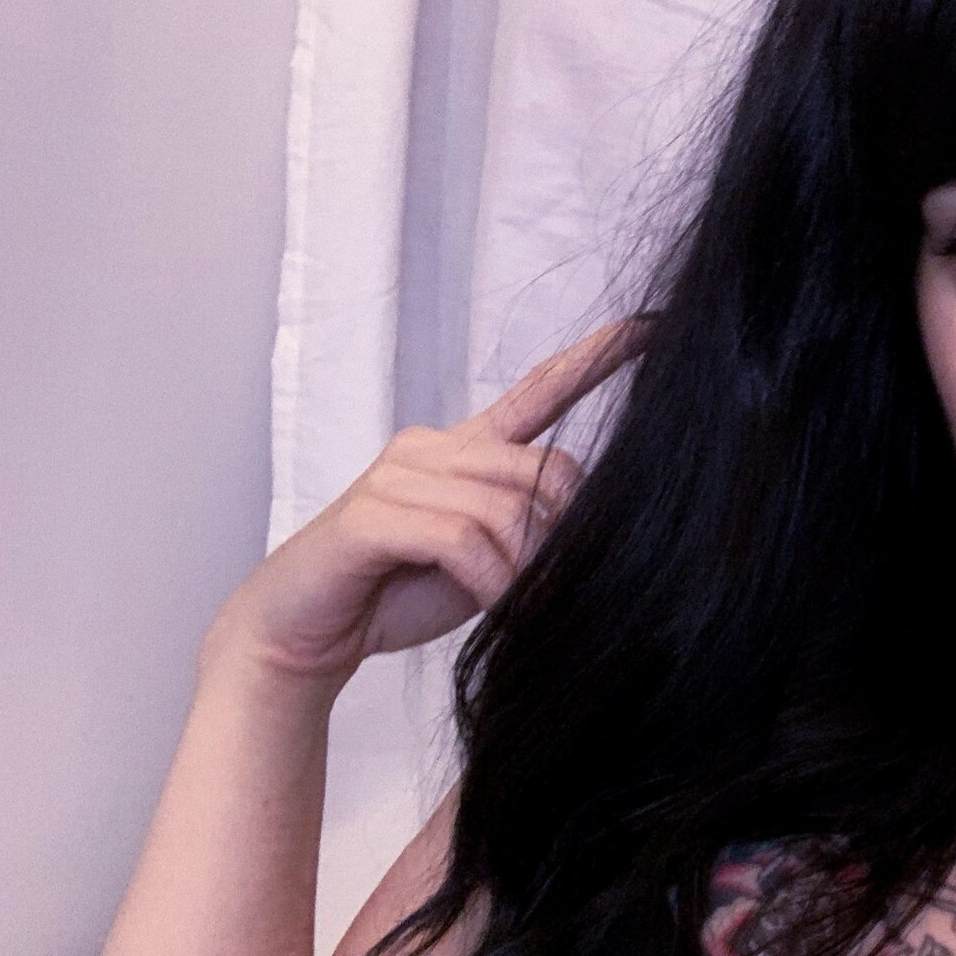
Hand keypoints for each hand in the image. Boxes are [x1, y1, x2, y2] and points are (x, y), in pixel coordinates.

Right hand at [208, 316, 650, 689]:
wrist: (306, 629)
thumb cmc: (395, 591)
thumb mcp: (489, 560)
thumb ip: (533, 531)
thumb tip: (591, 527)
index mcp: (466, 450)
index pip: (538, 391)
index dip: (594, 359)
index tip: (649, 327)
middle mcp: (434, 447)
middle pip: (545, 471)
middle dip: (558, 536)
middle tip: (538, 585)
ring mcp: (398, 474)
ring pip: (507, 509)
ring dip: (519, 569)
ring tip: (503, 600)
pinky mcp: (371, 514)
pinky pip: (463, 540)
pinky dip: (488, 579)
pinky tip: (485, 599)